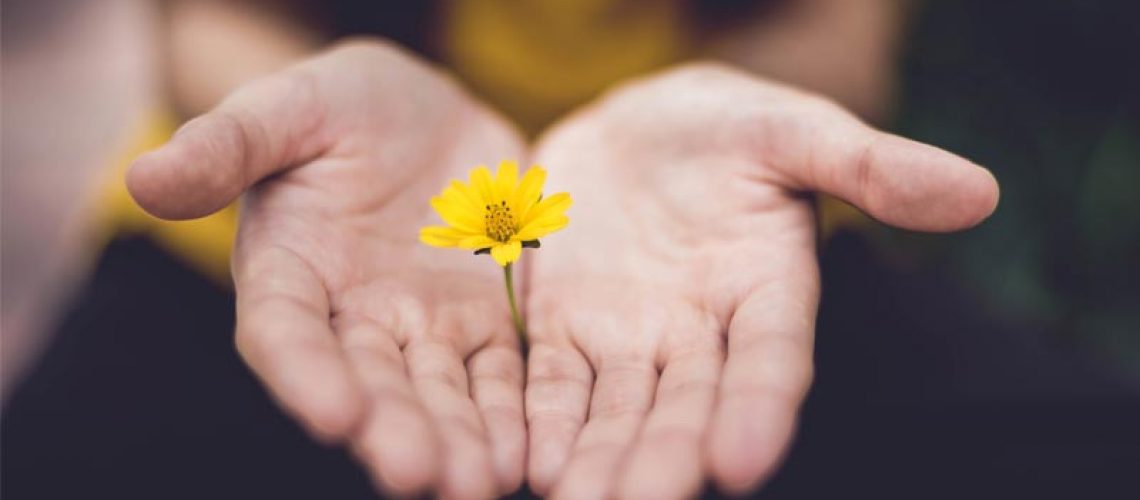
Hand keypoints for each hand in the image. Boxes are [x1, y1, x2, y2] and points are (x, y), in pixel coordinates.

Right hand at [128, 40, 526, 498]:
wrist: (423, 112)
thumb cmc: (340, 105)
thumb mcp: (288, 107)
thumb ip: (228, 144)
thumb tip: (143, 177)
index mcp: (290, 271)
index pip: (287, 333)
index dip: (305, 374)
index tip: (334, 414)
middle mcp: (352, 316)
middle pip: (370, 382)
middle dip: (393, 429)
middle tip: (418, 475)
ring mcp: (422, 325)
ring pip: (439, 392)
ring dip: (459, 439)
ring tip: (479, 482)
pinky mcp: (484, 320)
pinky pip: (500, 373)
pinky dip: (511, 413)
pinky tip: (527, 454)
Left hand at [523, 63, 998, 497]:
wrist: (636, 127)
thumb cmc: (727, 127)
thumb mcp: (793, 130)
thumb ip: (870, 165)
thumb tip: (978, 191)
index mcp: (767, 290)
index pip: (771, 359)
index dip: (760, 408)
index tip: (743, 460)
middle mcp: (701, 333)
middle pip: (687, 406)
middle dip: (666, 458)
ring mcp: (630, 338)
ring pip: (618, 411)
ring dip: (601, 459)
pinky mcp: (565, 329)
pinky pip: (552, 382)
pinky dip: (542, 421)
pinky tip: (531, 463)